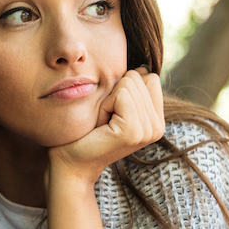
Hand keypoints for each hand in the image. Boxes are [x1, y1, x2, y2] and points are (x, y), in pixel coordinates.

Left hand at [48, 68, 163, 186]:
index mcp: (157, 120)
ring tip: (103, 123)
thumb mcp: (115, 106)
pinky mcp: (133, 132)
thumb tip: (142, 67)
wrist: (71, 162)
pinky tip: (101, 125)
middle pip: (140, 77)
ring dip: (109, 100)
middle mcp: (157, 127)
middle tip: (106, 119)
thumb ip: (132, 88)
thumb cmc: (88, 131)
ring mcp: (148, 131)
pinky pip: (121, 94)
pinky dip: (105, 105)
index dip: (125, 88)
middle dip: (115, 93)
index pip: (150, 78)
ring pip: (129, 83)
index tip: (113, 112)